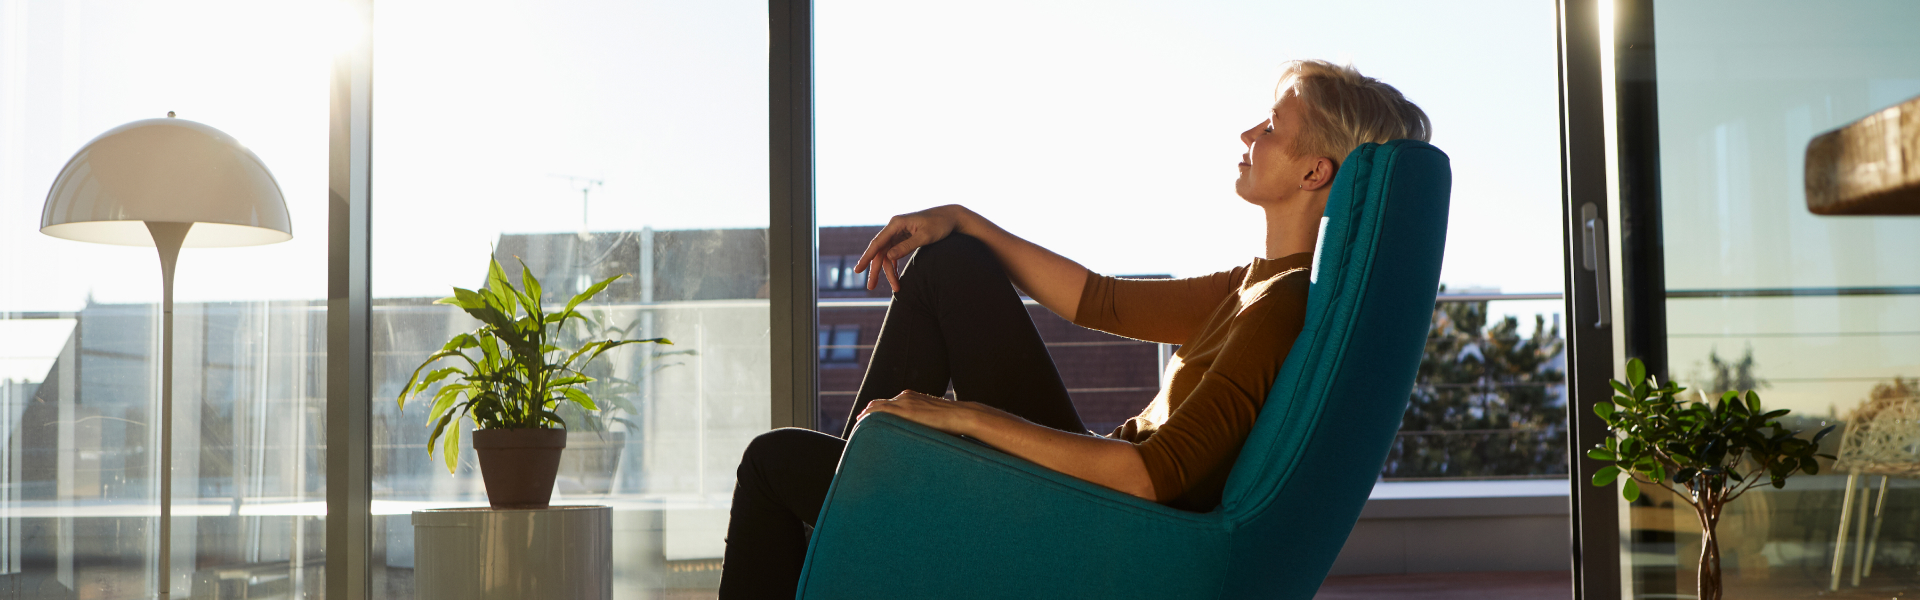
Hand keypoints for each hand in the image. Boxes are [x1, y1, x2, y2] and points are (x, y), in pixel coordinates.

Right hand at [854, 205, 965, 290]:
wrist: (952, 217)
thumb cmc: (940, 225)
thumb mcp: (925, 237)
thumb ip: (907, 246)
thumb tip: (888, 257)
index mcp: (896, 223)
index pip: (877, 243)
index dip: (866, 257)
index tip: (858, 270)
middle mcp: (895, 227)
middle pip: (880, 251)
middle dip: (875, 270)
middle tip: (870, 287)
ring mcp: (899, 232)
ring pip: (887, 254)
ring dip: (888, 271)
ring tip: (895, 288)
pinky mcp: (904, 237)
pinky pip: (894, 252)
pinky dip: (894, 264)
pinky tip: (894, 275)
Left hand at [856, 390, 996, 435]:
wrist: (962, 416)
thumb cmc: (951, 422)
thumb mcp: (932, 419)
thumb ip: (921, 422)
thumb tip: (919, 435)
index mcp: (911, 397)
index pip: (887, 403)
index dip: (875, 412)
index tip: (867, 420)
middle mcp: (905, 397)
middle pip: (878, 404)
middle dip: (867, 414)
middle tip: (858, 424)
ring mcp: (904, 403)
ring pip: (877, 407)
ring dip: (866, 416)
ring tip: (857, 426)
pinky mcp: (905, 411)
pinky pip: (881, 412)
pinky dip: (870, 418)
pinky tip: (863, 425)